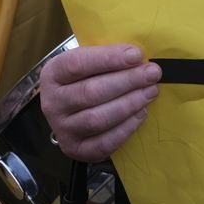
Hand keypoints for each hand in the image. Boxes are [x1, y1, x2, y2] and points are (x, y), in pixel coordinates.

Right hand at [41, 44, 160, 161]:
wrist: (70, 110)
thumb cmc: (85, 80)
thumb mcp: (87, 62)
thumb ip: (107, 58)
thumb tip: (138, 57)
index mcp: (52, 74)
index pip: (77, 64)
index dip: (109, 59)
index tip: (136, 55)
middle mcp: (52, 102)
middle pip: (91, 92)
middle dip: (127, 82)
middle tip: (152, 74)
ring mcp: (62, 128)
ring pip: (97, 118)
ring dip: (129, 104)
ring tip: (150, 92)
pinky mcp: (75, 149)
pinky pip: (104, 142)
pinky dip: (126, 128)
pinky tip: (141, 114)